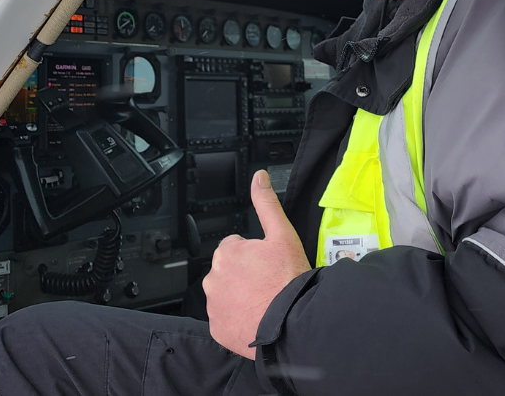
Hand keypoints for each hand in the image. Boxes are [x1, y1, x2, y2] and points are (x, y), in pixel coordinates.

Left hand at [203, 170, 310, 358]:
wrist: (292, 322)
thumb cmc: (287, 279)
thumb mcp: (282, 234)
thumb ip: (267, 204)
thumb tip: (259, 177)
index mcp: (226, 253)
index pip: (236, 248)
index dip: (255, 255)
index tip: (268, 266)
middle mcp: (213, 278)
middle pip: (229, 271)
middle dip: (245, 275)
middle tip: (268, 283)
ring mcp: (213, 306)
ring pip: (226, 295)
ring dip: (240, 296)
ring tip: (264, 301)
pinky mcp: (217, 328)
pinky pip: (225, 319)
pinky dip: (237, 318)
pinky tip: (256, 316)